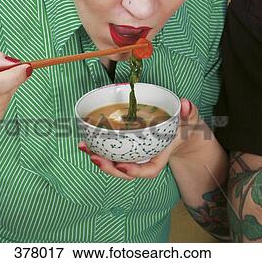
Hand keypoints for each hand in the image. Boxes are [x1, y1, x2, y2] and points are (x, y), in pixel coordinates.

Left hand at [78, 98, 199, 179]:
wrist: (184, 134)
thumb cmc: (186, 129)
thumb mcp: (191, 121)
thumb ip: (190, 113)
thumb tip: (185, 104)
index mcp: (161, 156)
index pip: (149, 170)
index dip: (135, 171)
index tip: (123, 166)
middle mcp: (146, 158)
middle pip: (126, 170)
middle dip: (109, 167)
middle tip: (94, 157)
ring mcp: (136, 154)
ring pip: (117, 162)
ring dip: (100, 157)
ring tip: (84, 147)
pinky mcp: (128, 147)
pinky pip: (114, 151)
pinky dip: (100, 147)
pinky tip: (87, 141)